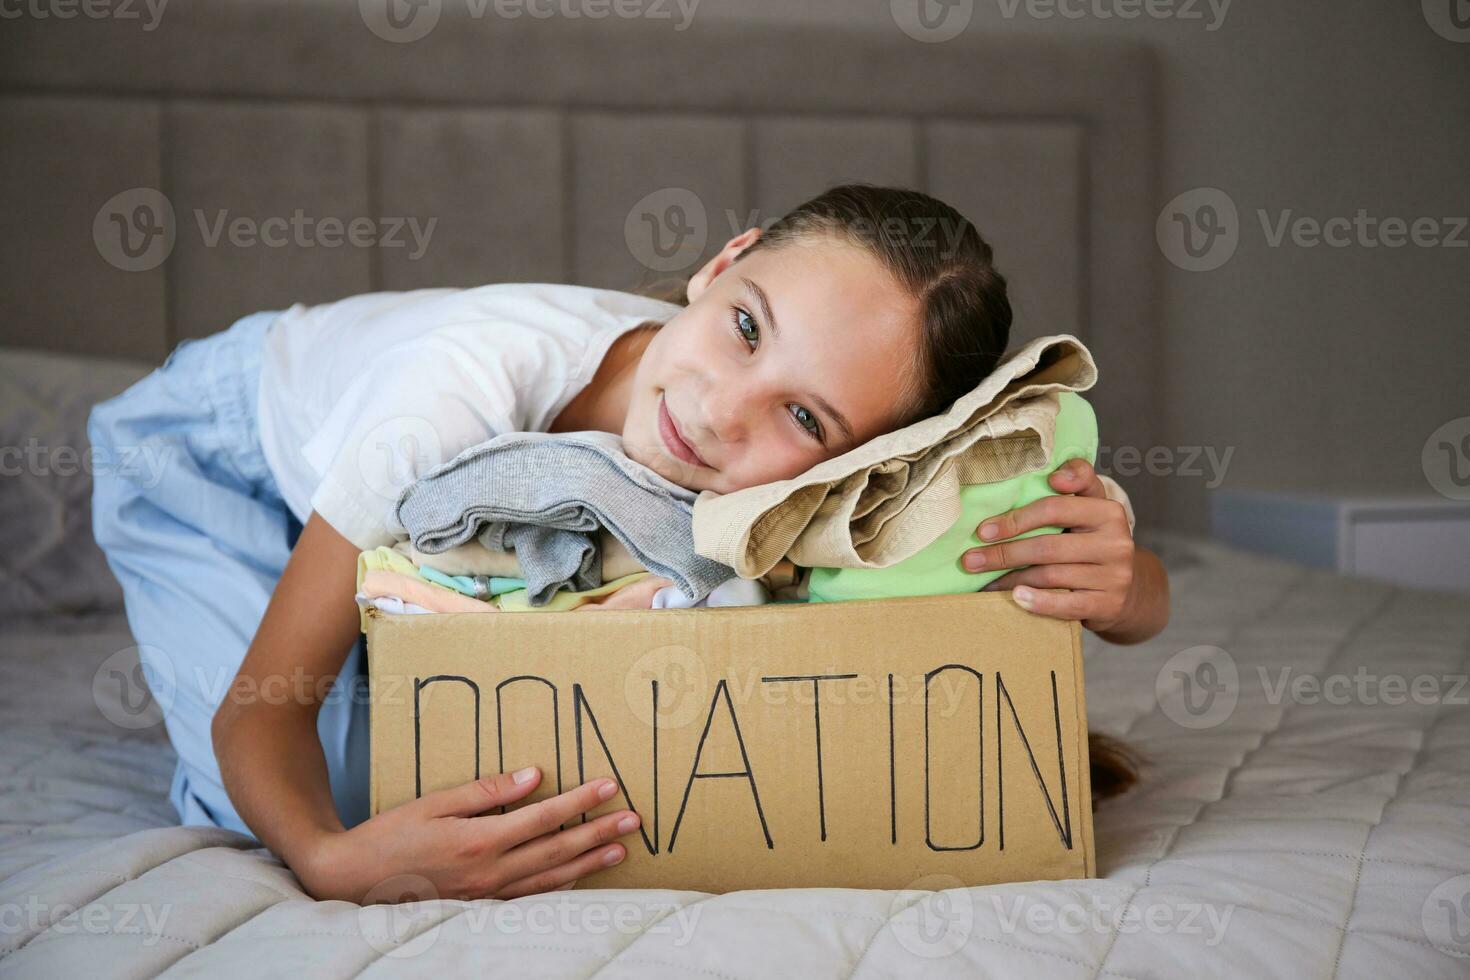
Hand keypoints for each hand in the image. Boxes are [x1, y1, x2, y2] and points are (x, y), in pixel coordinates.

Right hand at [293, 768, 640, 902]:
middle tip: (635, 819)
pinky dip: (559, 886)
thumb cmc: (390, 835)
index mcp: (479, 841)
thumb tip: (534, 776)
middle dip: (599, 833)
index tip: (610, 787)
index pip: (544, 818)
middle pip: (557, 850)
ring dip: (589, 863)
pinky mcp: (481, 905)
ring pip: (550, 878)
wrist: (352, 879)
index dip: (580, 802)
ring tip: (620, 850)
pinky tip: (579, 877)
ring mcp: (487, 895)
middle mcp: (489, 872)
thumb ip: (486, 792)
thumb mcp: (434, 803)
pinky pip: (530, 897)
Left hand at [961, 458, 1135, 633]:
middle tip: (971, 559)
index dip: (1017, 518)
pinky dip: (1038, 602)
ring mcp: (1114, 576)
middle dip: (1003, 553)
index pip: (1055, 509)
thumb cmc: (1094, 541)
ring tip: (983, 581)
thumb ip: (1077, 480)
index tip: (983, 529)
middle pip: (1047, 546)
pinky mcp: (1109, 605)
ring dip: (1010, 579)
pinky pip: (1066, 605)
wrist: (1127, 590)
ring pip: (1050, 576)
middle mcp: (1116, 542)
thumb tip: (1055, 473)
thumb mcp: (1091, 506)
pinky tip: (1015, 598)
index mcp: (1108, 511)